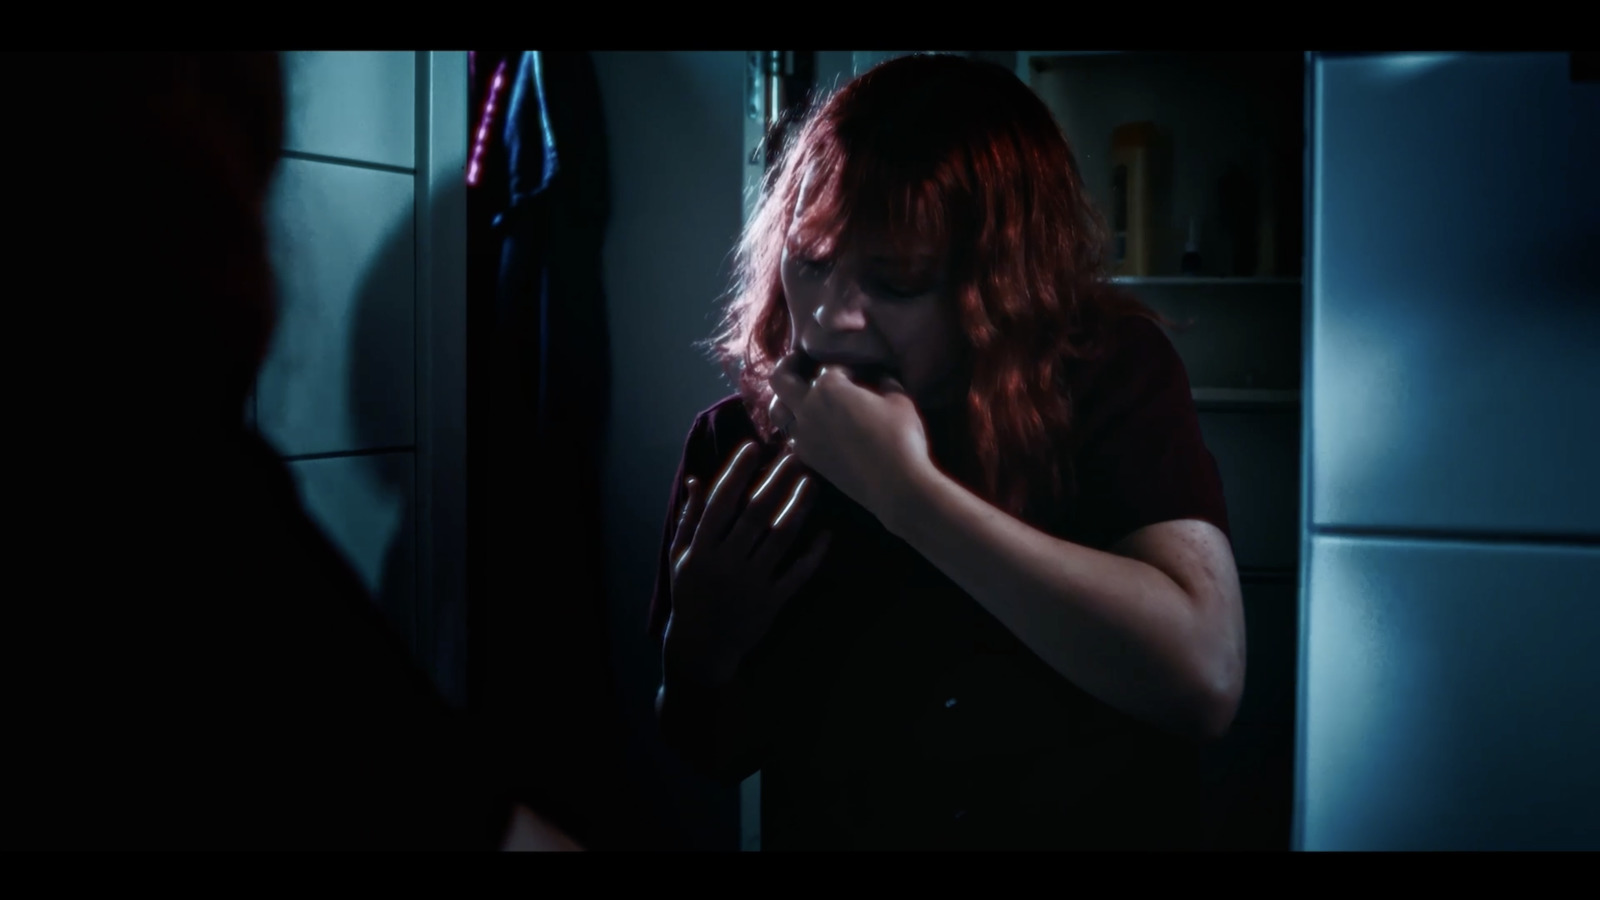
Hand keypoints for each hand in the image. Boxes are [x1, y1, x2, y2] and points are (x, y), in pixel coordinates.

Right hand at [663, 441, 829, 686]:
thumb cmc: (690, 594)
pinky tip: (827, 533)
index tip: (755, 446)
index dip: (737, 472)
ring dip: (798, 506)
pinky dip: (813, 554)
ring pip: (780, 537)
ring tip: (813, 481)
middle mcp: (725, 563)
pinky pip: (797, 574)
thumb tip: (695, 479)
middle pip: (756, 512)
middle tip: (796, 452)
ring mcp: (750, 583)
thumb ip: (689, 518)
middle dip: (777, 479)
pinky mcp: (771, 602)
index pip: (721, 502)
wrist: (702, 647)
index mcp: (700, 548)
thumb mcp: (679, 556)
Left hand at [766, 353, 934, 526]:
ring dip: (783, 400)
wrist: (895, 484)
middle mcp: (808, 407)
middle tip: (797, 360)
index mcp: (828, 386)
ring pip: (777, 411)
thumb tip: (880, 375)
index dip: (845, 365)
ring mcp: (804, 435)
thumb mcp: (900, 400)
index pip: (827, 365)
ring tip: (797, 396)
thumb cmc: (900, 437)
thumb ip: (885, 381)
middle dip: (788, 365)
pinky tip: (811, 427)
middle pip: (781, 379)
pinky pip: (791, 437)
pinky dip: (797, 428)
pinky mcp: (808, 458)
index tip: (859, 370)